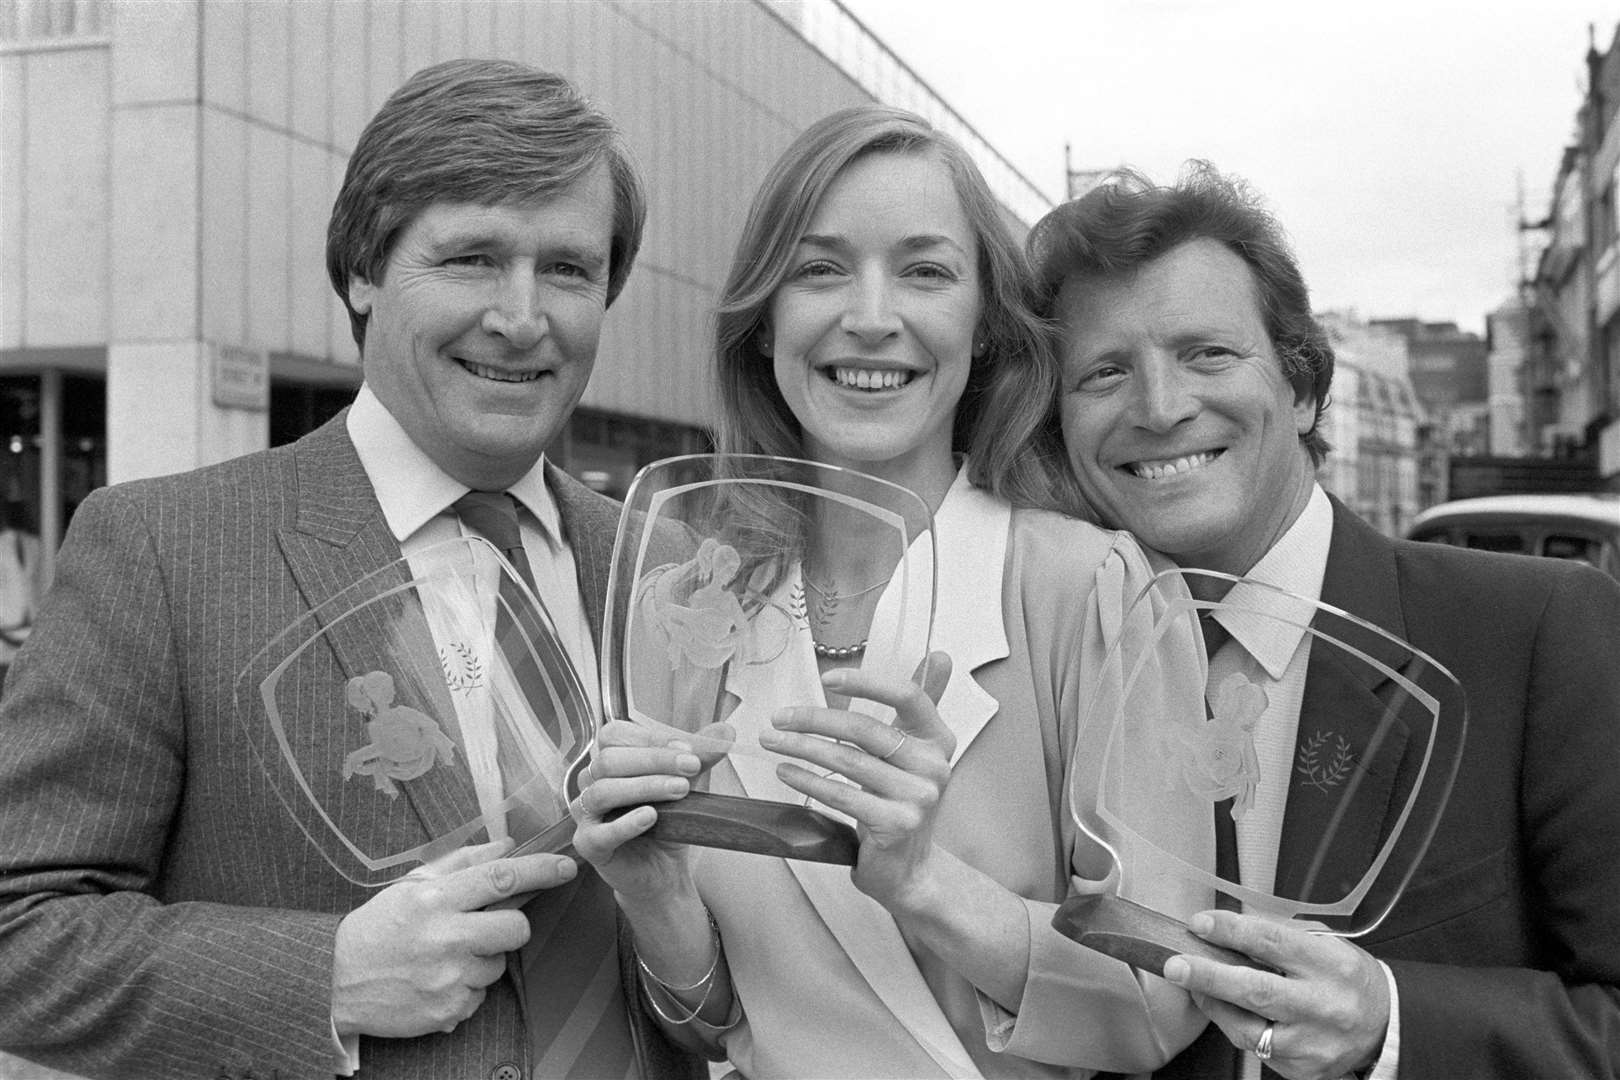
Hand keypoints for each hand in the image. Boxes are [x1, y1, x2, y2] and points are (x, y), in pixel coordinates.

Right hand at [331, 839, 576, 1037]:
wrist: (335, 981)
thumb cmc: (378, 927)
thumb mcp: (413, 884)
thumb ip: (463, 862)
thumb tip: (507, 844)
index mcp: (435, 899)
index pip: (501, 878)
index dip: (541, 870)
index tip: (567, 866)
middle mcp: (445, 938)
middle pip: (516, 928)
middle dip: (510, 926)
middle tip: (484, 926)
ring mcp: (448, 978)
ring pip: (499, 964)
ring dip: (482, 959)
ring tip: (446, 956)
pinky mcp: (448, 1010)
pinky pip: (480, 996)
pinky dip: (466, 988)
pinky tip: (437, 980)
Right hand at [570, 719, 732, 903]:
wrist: (663, 870)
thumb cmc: (667, 823)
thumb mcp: (686, 784)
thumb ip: (700, 756)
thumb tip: (726, 731)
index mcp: (608, 761)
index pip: (615, 736)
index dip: (650, 739)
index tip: (688, 749)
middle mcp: (590, 783)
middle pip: (610, 759)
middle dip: (655, 760)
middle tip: (692, 766)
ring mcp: (585, 814)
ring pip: (604, 791)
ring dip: (645, 786)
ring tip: (680, 790)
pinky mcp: (588, 845)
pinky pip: (599, 832)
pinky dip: (626, 823)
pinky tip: (650, 817)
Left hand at [759, 651, 953, 908]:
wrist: (910, 868)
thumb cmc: (901, 800)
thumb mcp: (915, 750)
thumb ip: (920, 705)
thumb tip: (940, 655)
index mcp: (938, 738)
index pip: (909, 696)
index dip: (868, 683)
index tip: (828, 678)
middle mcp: (935, 765)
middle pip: (866, 729)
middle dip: (815, 720)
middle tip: (779, 718)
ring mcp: (919, 798)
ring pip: (849, 762)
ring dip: (802, 749)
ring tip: (772, 742)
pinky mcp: (896, 825)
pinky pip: (842, 796)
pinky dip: (808, 781)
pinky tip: (786, 772)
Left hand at [1163, 910, 1389, 1079]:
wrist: (1385, 1024)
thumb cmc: (1348, 978)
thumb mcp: (1325, 943)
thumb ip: (1278, 935)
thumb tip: (1227, 929)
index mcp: (1330, 964)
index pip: (1272, 942)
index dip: (1231, 931)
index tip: (1201, 925)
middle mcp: (1323, 1005)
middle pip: (1256, 990)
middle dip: (1208, 975)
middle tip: (1176, 964)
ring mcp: (1312, 1042)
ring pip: (1249, 1029)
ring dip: (1213, 1004)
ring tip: (1193, 985)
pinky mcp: (1303, 1069)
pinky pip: (1256, 1050)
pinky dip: (1233, 1027)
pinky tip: (1224, 1010)